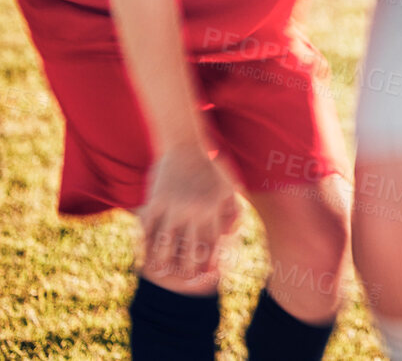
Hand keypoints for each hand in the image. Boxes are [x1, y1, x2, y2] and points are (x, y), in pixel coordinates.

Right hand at [138, 141, 241, 284]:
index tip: (207, 276)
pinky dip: (144, 243)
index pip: (211, 243)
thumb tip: (229, 235)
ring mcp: (172, 207)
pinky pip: (148, 228)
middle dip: (188, 267)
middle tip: (185, 281)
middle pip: (189, 247)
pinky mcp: (155, 202)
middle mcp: (193, 211)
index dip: (209, 262)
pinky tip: (142, 255)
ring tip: (161, 273)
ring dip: (163, 260)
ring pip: (166, 242)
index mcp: (212, 209)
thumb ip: (234, 211)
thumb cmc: (210, 169)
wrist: (184, 146)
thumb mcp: (229, 187)